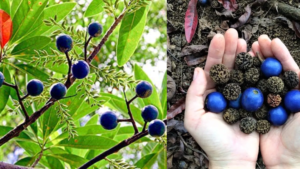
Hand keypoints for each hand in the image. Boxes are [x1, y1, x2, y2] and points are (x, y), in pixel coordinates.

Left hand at [184, 28, 257, 168]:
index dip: (214, 54)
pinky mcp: (253, 101)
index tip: (218, 38)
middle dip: (228, 49)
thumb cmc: (210, 141)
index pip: (211, 70)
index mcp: (208, 94)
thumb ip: (193, 95)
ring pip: (240, 71)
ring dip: (241, 55)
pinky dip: (255, 69)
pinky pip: (254, 82)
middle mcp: (223, 92)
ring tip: (244, 40)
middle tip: (232, 32)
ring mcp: (238, 95)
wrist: (233, 159)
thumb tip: (197, 71)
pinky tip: (256, 56)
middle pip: (226, 67)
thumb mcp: (194, 119)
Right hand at [253, 35, 299, 168]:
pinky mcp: (255, 109)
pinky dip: (243, 79)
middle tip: (256, 41)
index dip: (280, 54)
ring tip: (246, 49)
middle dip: (265, 54)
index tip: (272, 41)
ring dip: (253, 63)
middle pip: (273, 69)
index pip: (289, 68)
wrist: (286, 162)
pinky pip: (248, 91)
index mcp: (297, 92)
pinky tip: (236, 70)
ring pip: (259, 77)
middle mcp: (282, 94)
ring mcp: (268, 101)